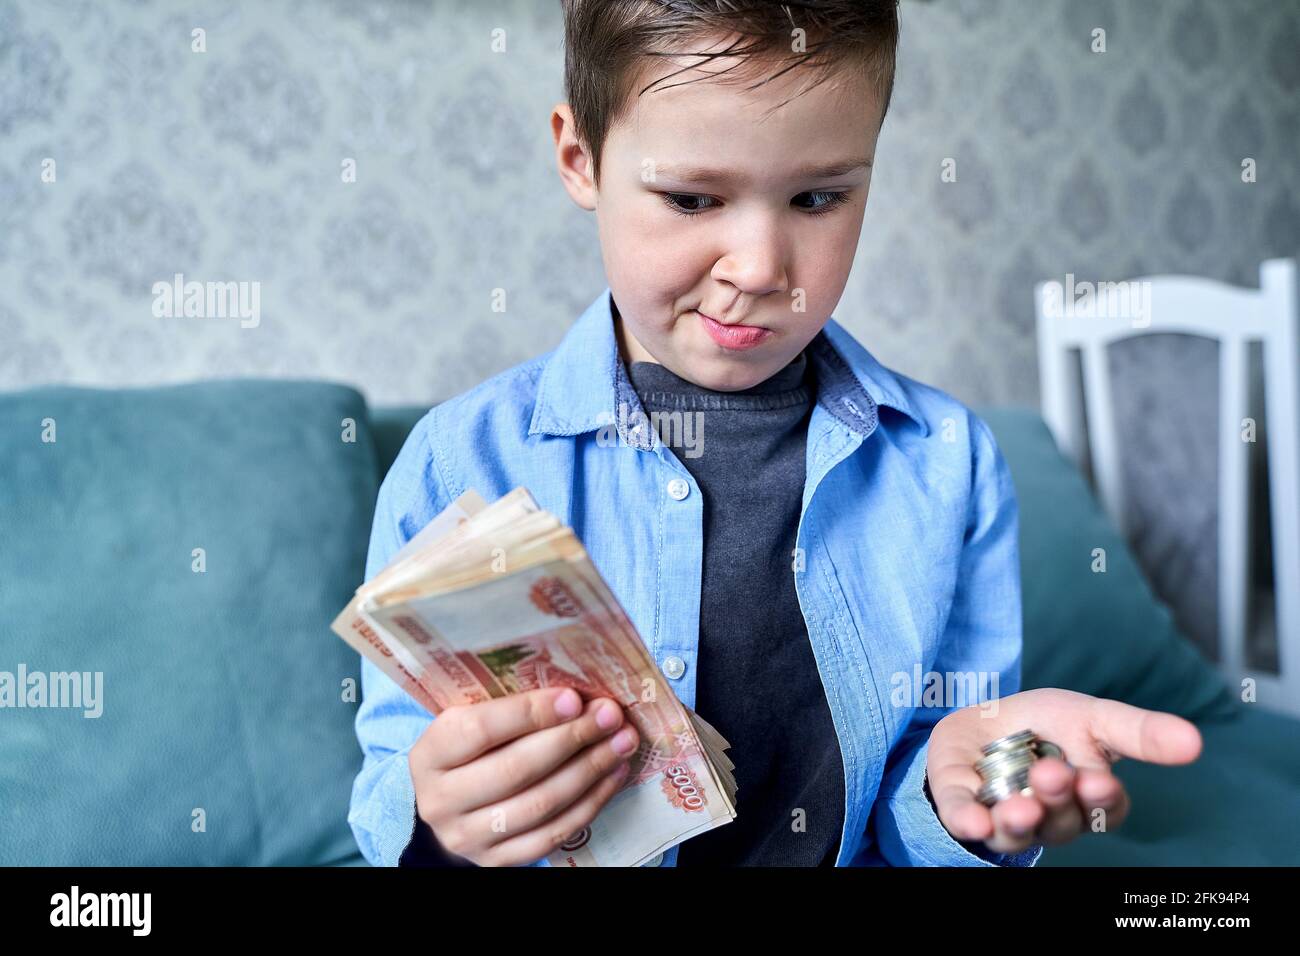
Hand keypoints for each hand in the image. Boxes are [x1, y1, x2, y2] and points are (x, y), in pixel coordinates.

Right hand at [408, 686, 638, 865]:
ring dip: (590, 770)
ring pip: (540, 804)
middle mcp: (440, 800)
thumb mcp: (470, 722)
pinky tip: (612, 775)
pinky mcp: (497, 861)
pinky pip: (552, 834)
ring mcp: (467, 837)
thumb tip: (578, 696)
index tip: (574, 698)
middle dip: (571, 739)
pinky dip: (590, 803)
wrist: (450, 806)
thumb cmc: (470, 751)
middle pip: (516, 769)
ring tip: (621, 743)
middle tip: (610, 716)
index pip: (482, 730)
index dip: (531, 713)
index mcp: (430, 754)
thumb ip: (510, 709)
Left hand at [926, 688, 1202, 854]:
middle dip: (1058, 798)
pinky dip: (968, 822)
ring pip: (1016, 831)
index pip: (1104, 809)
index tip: (1099, 780)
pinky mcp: (961, 804)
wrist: (987, 717)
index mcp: (1086, 799)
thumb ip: (1138, 732)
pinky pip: (963, 820)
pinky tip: (972, 822)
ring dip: (1018, 821)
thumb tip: (1194, 741)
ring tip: (1018, 806)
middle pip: (1061, 821)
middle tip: (1052, 773)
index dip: (1102, 799)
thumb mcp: (1094, 717)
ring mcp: (1003, 816)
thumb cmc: (1048, 724)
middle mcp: (1048, 817)